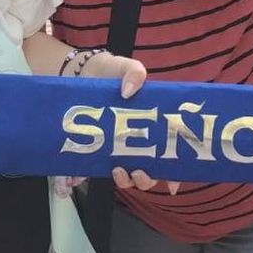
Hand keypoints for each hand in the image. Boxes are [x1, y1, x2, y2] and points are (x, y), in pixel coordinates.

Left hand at [79, 54, 178, 192]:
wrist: (80, 73)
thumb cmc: (111, 72)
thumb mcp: (127, 67)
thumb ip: (135, 73)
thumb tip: (128, 91)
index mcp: (150, 128)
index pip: (168, 158)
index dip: (174, 175)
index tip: (173, 184)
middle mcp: (134, 143)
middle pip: (147, 174)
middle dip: (146, 180)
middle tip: (139, 171)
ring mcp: (113, 148)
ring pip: (124, 177)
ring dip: (124, 181)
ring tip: (117, 169)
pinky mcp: (91, 149)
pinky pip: (88, 170)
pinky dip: (83, 177)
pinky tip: (78, 177)